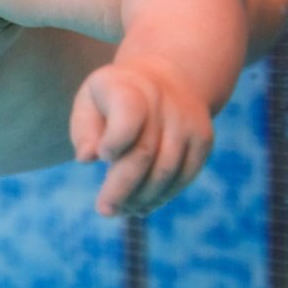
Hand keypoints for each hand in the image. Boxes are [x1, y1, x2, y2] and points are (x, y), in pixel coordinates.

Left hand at [69, 61, 213, 216]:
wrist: (165, 77)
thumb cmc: (114, 96)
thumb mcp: (90, 100)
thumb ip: (84, 129)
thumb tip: (86, 158)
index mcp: (129, 88)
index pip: (128, 118)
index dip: (115, 141)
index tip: (103, 156)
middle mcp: (164, 103)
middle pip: (144, 154)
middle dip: (121, 188)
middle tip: (105, 210)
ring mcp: (188, 122)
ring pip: (166, 171)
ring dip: (142, 198)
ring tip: (121, 210)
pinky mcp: (203, 139)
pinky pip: (185, 176)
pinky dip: (163, 195)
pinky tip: (143, 206)